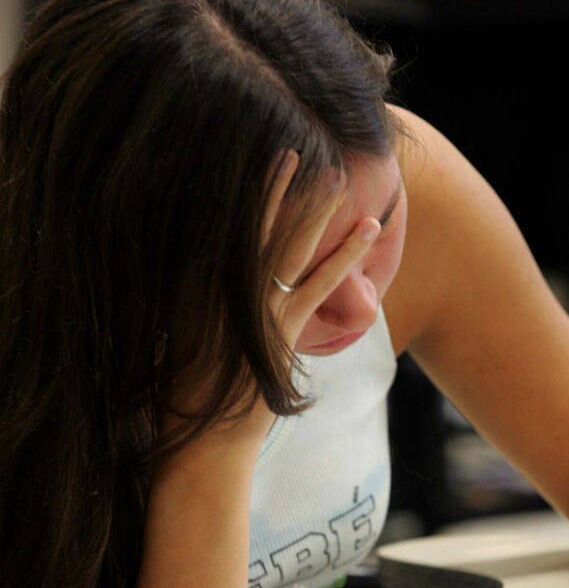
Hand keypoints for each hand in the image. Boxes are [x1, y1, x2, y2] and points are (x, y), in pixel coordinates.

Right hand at [160, 151, 379, 447]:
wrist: (202, 444)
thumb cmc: (188, 400)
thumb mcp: (182, 343)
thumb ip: (198, 307)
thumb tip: (211, 279)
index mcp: (193, 286)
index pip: (221, 225)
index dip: (244, 193)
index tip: (255, 158)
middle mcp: (220, 287)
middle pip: (256, 224)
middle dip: (279, 184)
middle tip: (296, 142)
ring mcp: (254, 306)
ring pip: (292, 243)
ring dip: (316, 206)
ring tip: (336, 171)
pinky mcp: (282, 327)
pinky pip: (321, 281)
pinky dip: (346, 254)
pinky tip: (367, 229)